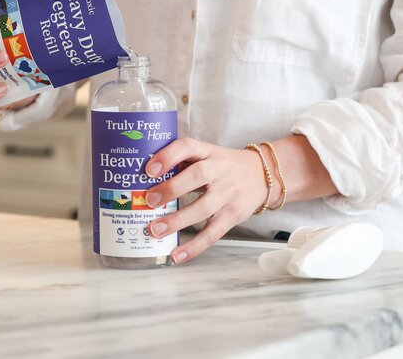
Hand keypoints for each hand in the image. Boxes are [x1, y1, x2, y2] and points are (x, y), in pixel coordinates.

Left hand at [143, 138, 268, 264]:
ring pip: (204, 208)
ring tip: (155, 230)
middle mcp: (219, 170)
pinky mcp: (234, 215)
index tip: (149, 169)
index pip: (187, 147)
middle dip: (172, 189)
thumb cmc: (221, 165)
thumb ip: (179, 161)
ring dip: (178, 221)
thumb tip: (140, 178)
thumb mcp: (204, 154)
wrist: (261, 175)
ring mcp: (228, 193)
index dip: (168, 156)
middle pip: (197, 176)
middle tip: (149, 200)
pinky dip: (195, 246)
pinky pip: (213, 232)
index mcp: (207, 151)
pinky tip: (177, 255)